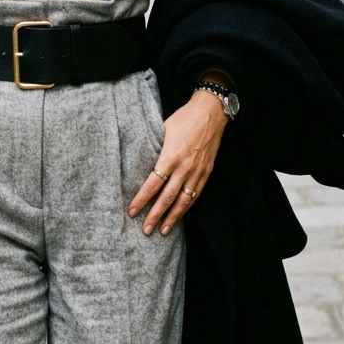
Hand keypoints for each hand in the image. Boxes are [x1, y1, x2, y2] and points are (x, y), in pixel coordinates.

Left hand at [128, 90, 228, 236]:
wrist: (210, 112)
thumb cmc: (183, 118)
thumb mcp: (162, 129)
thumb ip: (152, 148)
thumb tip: (137, 161)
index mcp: (170, 156)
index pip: (153, 184)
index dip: (142, 199)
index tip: (132, 211)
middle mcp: (184, 167)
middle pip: (167, 198)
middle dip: (155, 215)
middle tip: (145, 230)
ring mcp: (197, 172)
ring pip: (183, 201)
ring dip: (172, 218)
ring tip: (162, 231)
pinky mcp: (206, 173)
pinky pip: (195, 195)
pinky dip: (186, 207)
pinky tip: (179, 216)